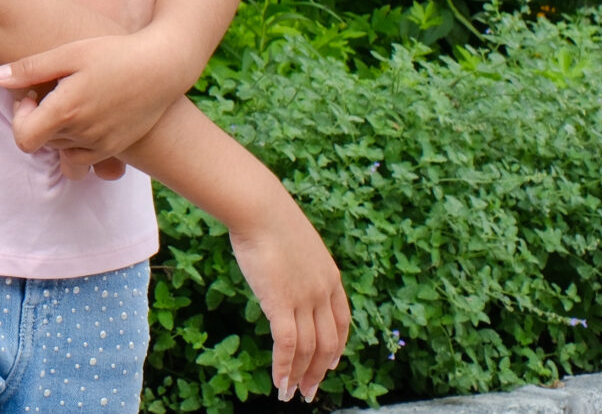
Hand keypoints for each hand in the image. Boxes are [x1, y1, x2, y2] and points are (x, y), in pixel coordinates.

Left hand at [0, 32, 187, 175]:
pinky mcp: (117, 148)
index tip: (32, 95)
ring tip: (70, 104)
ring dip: (58, 134)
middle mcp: (83, 134)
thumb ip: (30, 68)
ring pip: (63, 152)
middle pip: (42, 143)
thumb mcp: (70, 53)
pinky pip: (86, 159)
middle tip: (52, 92)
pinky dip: (78, 144)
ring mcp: (102, 145)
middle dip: (39, 121)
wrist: (163, 66)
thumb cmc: (114, 53)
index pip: (24, 139)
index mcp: (66, 111)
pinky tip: (86, 116)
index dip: (20, 118)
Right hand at [226, 189, 350, 401]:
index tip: (330, 364)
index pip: (342, 322)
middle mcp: (323, 292)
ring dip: (301, 376)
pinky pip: (287, 345)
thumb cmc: (267, 216)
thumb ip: (295, 263)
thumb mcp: (293, 241)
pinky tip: (279, 383)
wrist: (259, 208)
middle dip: (318, 371)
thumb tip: (282, 269)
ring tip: (292, 395)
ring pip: (309, 349)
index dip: (337, 347)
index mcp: (330, 277)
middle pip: (327, 343)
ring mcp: (304, 299)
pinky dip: (284, 368)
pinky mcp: (282, 303)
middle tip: (310, 391)